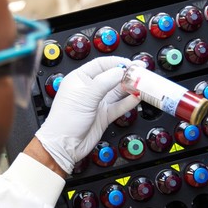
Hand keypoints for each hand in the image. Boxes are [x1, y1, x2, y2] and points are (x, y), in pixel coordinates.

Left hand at [35, 56, 139, 173]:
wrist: (64, 145)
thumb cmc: (65, 119)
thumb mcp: (86, 95)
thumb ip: (105, 82)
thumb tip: (120, 71)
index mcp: (80, 78)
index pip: (101, 64)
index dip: (117, 63)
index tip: (130, 64)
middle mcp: (89, 89)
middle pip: (112, 77)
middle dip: (126, 75)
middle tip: (141, 73)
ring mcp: (98, 102)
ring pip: (118, 91)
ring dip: (130, 87)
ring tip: (142, 84)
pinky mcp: (104, 115)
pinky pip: (119, 105)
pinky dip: (129, 101)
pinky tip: (137, 97)